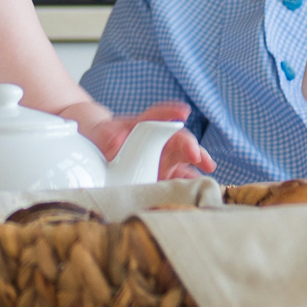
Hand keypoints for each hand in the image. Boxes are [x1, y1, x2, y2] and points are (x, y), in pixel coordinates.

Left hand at [81, 101, 215, 179]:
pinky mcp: (164, 177)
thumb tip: (115, 142)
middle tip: (196, 154)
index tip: (182, 114)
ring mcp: (164, 160)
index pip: (161, 118)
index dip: (171, 115)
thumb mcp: (102, 133)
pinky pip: (179, 180)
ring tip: (207, 171)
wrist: (98, 147)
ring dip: (196, 166)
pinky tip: (197, 193)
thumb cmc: (103, 135)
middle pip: (180, 141)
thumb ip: (108, 136)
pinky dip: (188, 185)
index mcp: (146, 126)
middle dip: (191, 147)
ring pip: (185, 160)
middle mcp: (160, 142)